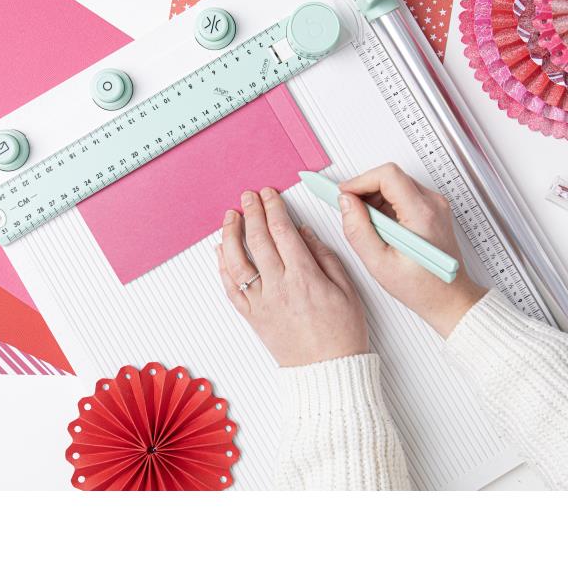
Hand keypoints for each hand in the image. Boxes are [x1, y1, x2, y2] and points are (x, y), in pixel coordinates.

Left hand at [216, 187, 368, 367]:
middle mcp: (279, 287)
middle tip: (248, 196)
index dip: (273, 208)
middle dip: (251, 212)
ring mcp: (262, 303)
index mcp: (304, 277)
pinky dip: (222, 268)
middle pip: (258, 240)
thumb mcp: (347, 290)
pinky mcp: (252, 318)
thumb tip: (304, 232)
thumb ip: (324, 257)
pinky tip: (221, 251)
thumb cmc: (342, 334)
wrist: (328, 373)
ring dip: (230, 235)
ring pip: (237, 262)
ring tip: (230, 217)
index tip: (269, 194)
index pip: (282, 232)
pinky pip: (231, 289)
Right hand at [338, 163, 485, 337]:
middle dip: (365, 189)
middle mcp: (433, 204)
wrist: (450, 298)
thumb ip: (358, 229)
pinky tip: (380, 228)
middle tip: (350, 209)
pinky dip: (386, 205)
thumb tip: (346, 202)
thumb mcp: (379, 263)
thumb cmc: (422, 287)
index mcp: (422, 214)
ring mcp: (435, 205)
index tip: (344, 193)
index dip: (360, 180)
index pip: (387, 175)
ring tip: (367, 225)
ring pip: (396, 183)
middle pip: (391, 177)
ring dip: (375, 198)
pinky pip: (404, 194)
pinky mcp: (433, 210)